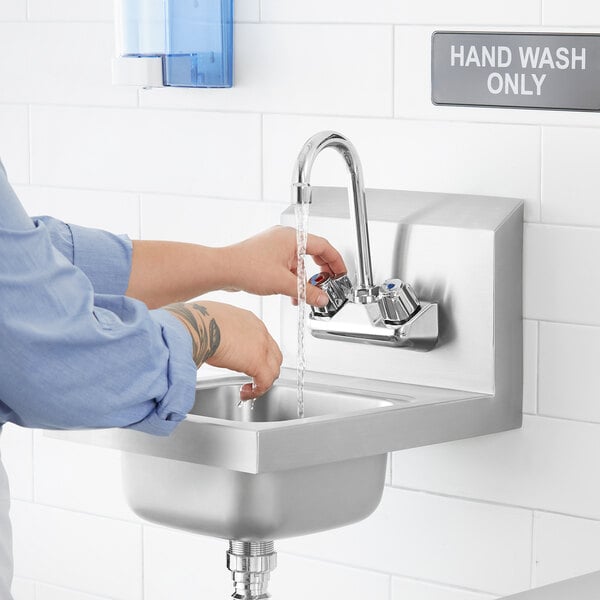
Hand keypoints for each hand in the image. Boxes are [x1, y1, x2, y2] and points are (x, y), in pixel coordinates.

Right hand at [164, 300, 281, 399]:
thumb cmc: (197, 322)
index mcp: (248, 320)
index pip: (261, 339)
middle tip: (251, 378)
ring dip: (262, 380)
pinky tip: (245, 393)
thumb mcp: (212, 322)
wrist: (198, 325)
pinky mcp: (258, 362)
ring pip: (274, 368)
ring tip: (248, 388)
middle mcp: (259, 331)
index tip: (243, 362)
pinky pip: (266, 382)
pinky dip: (257, 391)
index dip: (256, 353)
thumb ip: (216, 331)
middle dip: (264, 368)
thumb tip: (207, 339)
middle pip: (273, 354)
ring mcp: (262, 346)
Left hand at [224, 226, 346, 306]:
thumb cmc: (247, 267)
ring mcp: (275, 246)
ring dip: (304, 280)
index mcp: (293, 238)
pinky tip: (290, 294)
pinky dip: (292, 279)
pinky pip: (286, 266)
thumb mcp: (284, 283)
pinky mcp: (267, 255)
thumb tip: (321, 298)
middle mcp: (285, 238)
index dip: (336, 262)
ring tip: (305, 295)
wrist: (223, 270)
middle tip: (327, 285)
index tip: (341, 274)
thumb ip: (307, 292)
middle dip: (321, 272)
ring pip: (298, 263)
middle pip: (312, 253)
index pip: (324, 247)